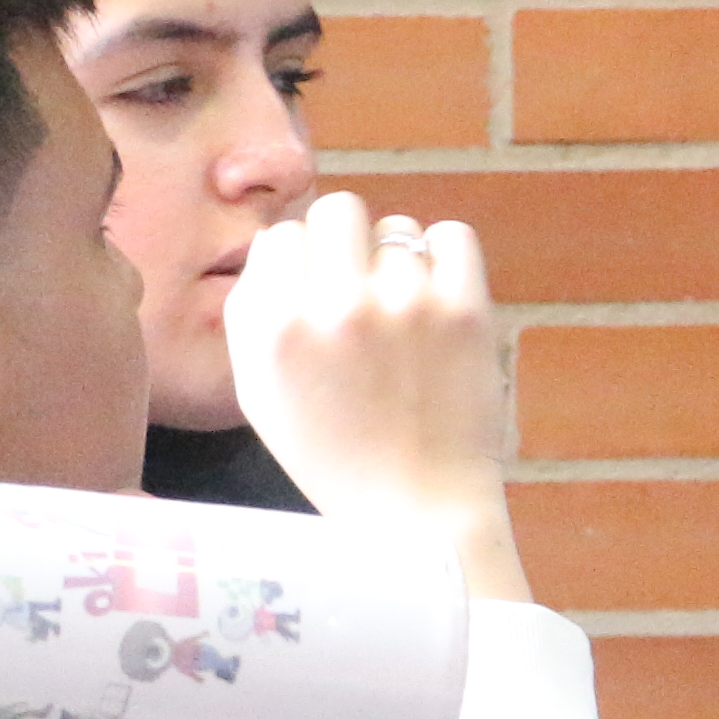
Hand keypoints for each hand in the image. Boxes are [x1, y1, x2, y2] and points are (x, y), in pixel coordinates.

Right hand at [230, 201, 530, 604]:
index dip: (300, 261)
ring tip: (402, 314)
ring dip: (398, 260)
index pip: (281, 236)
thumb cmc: (333, 454)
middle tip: (358, 288)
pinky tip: (437, 296)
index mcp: (275, 329)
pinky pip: (453, 235)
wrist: (417, 509)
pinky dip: (446, 257)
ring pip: (398, 228)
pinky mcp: (465, 309)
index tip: (316, 292)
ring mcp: (405, 303)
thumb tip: (276, 242)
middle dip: (345, 242)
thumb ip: (253, 313)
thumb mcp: (259, 393)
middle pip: (337, 209)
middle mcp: (335, 306)